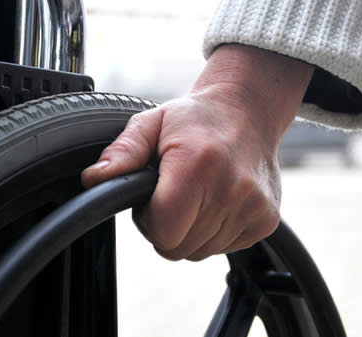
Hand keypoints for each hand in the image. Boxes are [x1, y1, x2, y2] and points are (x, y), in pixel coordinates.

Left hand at [81, 45, 312, 259]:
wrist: (247, 110)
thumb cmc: (193, 118)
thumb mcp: (151, 123)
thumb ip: (122, 153)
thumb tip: (94, 179)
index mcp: (198, 163)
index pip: (164, 230)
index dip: (149, 219)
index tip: (152, 197)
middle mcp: (233, 188)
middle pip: (179, 247)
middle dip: (167, 226)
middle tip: (172, 193)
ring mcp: (254, 207)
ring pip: (200, 252)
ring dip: (189, 231)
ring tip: (194, 194)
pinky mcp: (267, 220)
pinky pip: (223, 249)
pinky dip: (213, 232)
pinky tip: (215, 200)